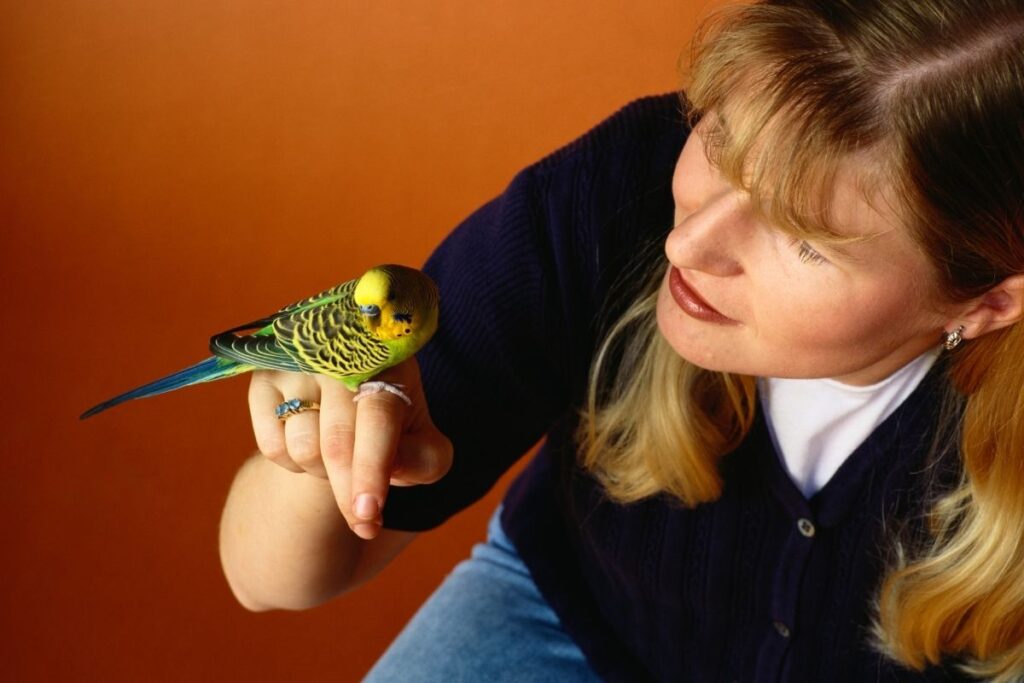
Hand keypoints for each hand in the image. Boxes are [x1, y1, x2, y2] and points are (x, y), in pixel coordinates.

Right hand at [247, 358, 452, 539]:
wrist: (349, 406)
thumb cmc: (394, 429)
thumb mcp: (424, 446)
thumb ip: (425, 460)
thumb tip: (393, 467)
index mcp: (391, 364)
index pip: (378, 417)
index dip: (372, 467)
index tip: (367, 513)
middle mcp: (342, 354)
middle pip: (337, 440)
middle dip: (349, 491)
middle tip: (363, 521)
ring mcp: (299, 363)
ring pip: (303, 447)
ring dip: (322, 474)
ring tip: (339, 459)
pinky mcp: (265, 378)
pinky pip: (272, 446)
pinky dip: (294, 465)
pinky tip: (311, 448)